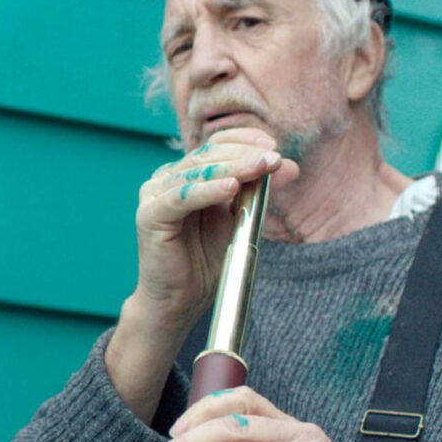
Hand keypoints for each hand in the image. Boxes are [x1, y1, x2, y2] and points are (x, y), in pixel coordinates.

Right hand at [133, 128, 298, 328]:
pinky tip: (230, 187)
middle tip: (273, 158)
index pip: (216, 145)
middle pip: (208, 155)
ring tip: (260, 167)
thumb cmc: (206, 263)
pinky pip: (182, 197)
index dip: (244, 141)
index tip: (274, 147)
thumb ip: (259, 192)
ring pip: (197, 173)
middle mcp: (167, 179)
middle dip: (245, 155)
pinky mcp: (150, 215)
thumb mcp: (241, 220)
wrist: (181, 301)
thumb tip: (290, 165)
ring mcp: (156, 194)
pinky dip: (207, 191)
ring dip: (232, 168)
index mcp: (187, 176)